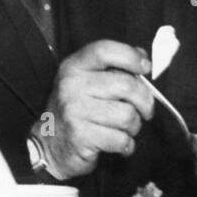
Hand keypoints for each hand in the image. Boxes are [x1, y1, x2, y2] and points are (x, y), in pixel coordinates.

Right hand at [31, 40, 153, 179]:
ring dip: (134, 126)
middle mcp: (71, 85)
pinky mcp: (80, 136)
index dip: (131, 56)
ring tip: (125, 128)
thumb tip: (142, 57)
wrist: (50, 145)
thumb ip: (113, 66)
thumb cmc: (76, 111)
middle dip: (145, 102)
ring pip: (128, 115)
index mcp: (74, 67)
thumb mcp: (86, 81)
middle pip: (126, 86)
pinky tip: (119, 143)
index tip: (145, 67)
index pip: (105, 51)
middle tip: (145, 110)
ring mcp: (74, 111)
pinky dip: (127, 145)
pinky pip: (120, 139)